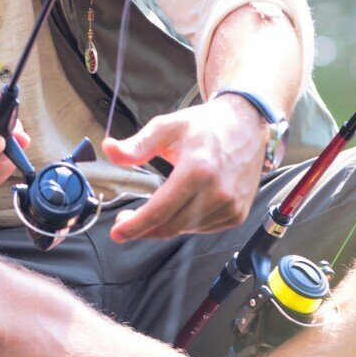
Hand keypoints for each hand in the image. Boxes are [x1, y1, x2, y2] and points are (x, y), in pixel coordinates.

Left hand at [103, 98, 268, 240]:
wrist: (246, 125)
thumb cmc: (205, 126)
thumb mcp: (167, 127)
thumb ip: (136, 145)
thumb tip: (109, 149)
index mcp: (197, 170)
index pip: (160, 211)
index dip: (135, 226)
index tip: (117, 232)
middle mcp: (217, 192)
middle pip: (171, 226)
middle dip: (144, 229)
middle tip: (127, 222)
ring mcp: (231, 206)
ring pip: (186, 230)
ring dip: (166, 225)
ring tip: (155, 209)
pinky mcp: (238, 214)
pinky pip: (203, 229)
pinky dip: (187, 223)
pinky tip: (181, 208)